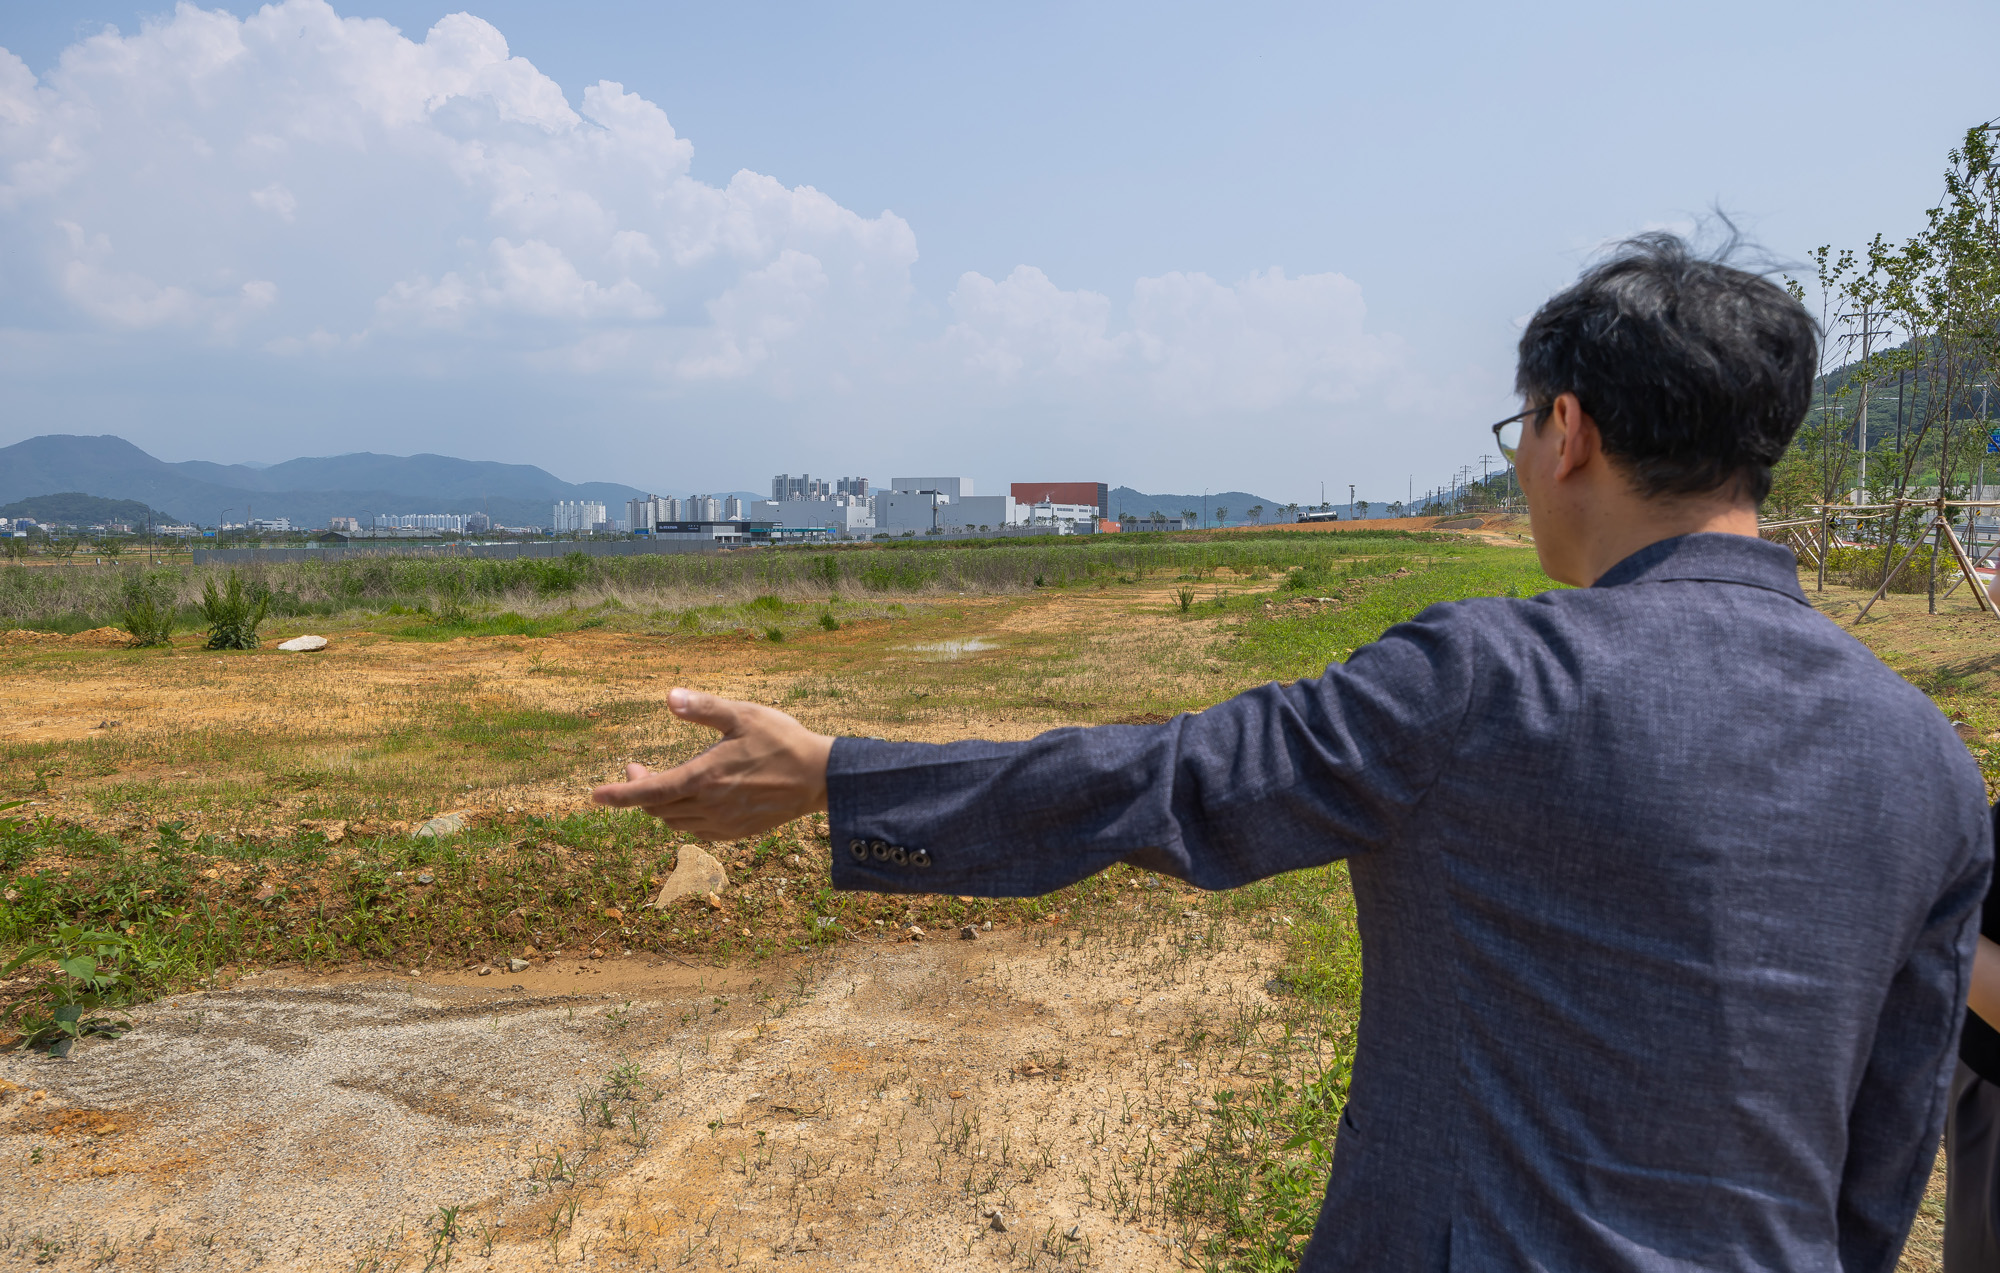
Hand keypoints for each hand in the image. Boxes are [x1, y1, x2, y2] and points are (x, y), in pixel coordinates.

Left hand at [589, 688, 833, 838]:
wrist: (819, 777)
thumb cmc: (782, 740)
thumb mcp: (742, 714)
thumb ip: (702, 707)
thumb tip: (668, 696)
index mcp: (704, 777)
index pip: (648, 792)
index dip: (618, 794)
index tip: (595, 795)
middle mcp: (708, 806)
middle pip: (657, 809)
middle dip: (638, 791)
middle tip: (637, 768)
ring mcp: (722, 823)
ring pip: (674, 822)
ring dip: (659, 805)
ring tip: (661, 781)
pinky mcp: (735, 832)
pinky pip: (696, 831)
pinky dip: (681, 818)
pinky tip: (689, 800)